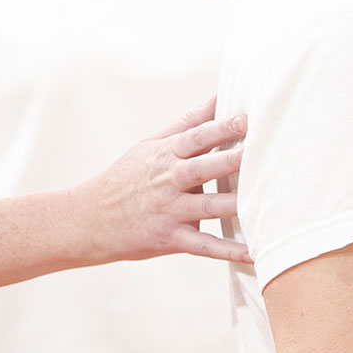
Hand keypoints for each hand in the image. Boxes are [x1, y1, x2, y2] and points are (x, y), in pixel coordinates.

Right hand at [72, 98, 249, 264]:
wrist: (88, 219)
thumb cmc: (125, 178)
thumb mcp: (150, 145)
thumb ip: (187, 123)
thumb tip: (218, 98)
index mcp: (164, 155)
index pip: (196, 138)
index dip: (220, 127)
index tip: (245, 118)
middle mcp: (168, 181)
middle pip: (204, 168)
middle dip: (231, 160)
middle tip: (258, 152)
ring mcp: (169, 211)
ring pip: (207, 206)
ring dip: (235, 204)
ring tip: (264, 199)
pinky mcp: (169, 239)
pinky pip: (203, 246)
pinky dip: (227, 251)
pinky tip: (252, 253)